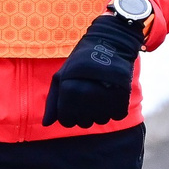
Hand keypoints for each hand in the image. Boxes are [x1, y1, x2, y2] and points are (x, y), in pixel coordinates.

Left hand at [43, 14, 142, 128]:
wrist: (111, 44)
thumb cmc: (81, 61)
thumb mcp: (61, 76)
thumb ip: (52, 101)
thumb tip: (46, 124)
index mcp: (70, 93)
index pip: (67, 122)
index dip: (68, 114)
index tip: (72, 101)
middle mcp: (88, 100)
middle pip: (84, 124)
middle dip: (83, 113)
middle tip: (87, 94)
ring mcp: (106, 101)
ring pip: (100, 121)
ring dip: (99, 111)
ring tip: (100, 92)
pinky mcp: (123, 100)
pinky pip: (116, 115)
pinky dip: (114, 108)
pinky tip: (111, 94)